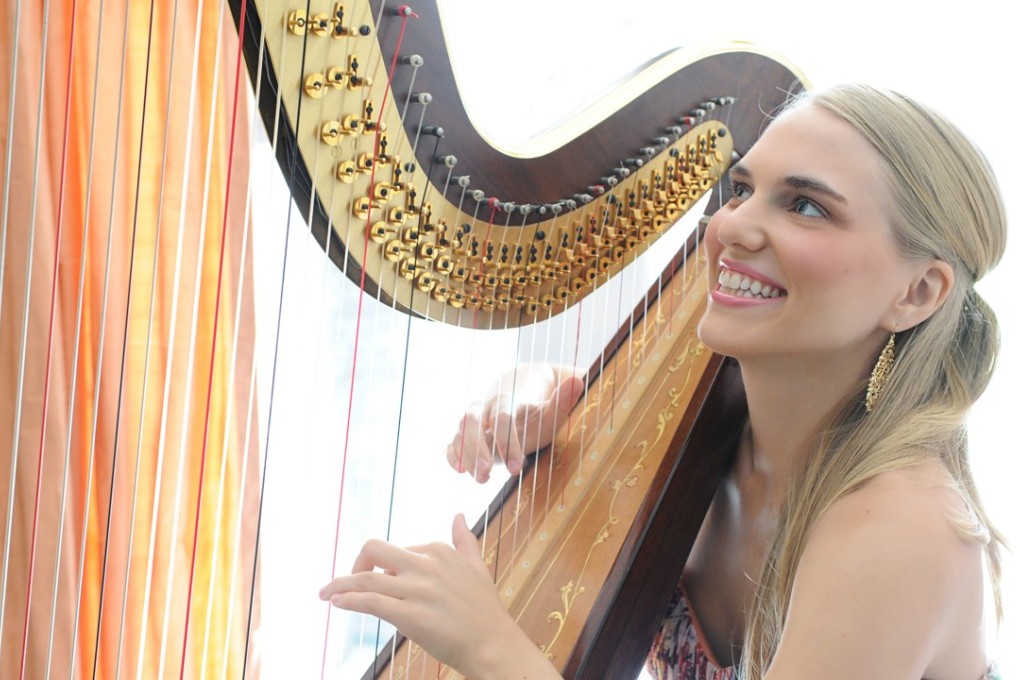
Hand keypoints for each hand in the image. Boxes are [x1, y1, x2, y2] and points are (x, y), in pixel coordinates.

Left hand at [319, 515, 557, 677]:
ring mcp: (417, 590)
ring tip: (325, 593)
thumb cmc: (485, 610)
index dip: (385, 567)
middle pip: (374, 549)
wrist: (494, 645)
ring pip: (366, 578)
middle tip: (347, 581)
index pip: (398, 550)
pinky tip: (337, 603)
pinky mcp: (410, 615)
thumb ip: (464, 540)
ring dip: (339, 584)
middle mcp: (426, 564)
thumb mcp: (477, 566)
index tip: (381, 581)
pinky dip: (348, 600)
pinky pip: (370, 601)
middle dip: (356, 562)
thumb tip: (458, 515)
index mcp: (438, 550)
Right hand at [446, 364, 584, 482]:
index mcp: (506, 401)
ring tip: (480, 479)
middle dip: (477, 449)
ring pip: (460, 432)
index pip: (501, 418)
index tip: (516, 467)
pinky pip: (451, 443)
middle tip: (485, 475)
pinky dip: (451, 455)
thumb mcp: (552, 411)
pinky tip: (459, 469)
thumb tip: (578, 382)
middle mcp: (484, 408)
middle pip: (472, 421)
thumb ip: (562, 400)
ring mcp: (472, 423)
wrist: (517, 407)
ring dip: (466, 455)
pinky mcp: (464, 437)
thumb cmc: (536, 416)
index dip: (507, 442)